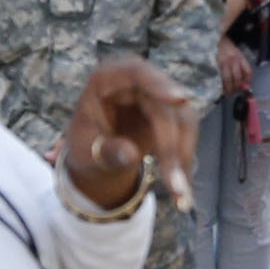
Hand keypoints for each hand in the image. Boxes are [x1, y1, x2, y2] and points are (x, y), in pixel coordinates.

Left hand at [61, 58, 196, 211]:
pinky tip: (181, 188)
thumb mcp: (85, 152)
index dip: (159, 84)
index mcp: (106, 80)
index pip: (136, 73)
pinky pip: (185, 133)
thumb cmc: (84, 147)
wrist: (92, 154)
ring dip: (183, 158)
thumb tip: (130, 155)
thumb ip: (106, 151)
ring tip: (179, 195)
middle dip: (172, 146)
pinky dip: (184, 160)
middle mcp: (135, 83)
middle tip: (175, 184)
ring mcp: (155, 96)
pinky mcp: (170, 113)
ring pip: (182, 121)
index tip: (178, 101)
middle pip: (165, 106)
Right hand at [217, 36, 256, 97]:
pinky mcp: (215, 64)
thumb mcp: (235, 51)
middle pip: (238, 77)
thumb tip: (241, 78)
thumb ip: (239, 63)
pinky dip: (220, 85)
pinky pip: (219, 77)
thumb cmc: (224, 45)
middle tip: (235, 93)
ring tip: (228, 94)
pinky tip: (220, 89)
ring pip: (229, 79)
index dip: (248, 81)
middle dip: (237, 88)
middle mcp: (233, 60)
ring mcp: (224, 62)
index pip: (247, 71)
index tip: (246, 87)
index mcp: (240, 56)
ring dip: (229, 89)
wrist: (214, 38)